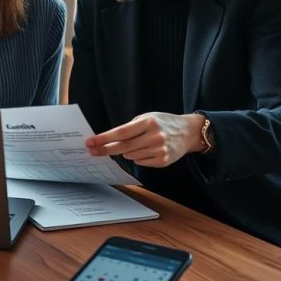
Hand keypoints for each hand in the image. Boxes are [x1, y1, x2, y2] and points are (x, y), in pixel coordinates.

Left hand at [85, 112, 206, 167]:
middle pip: (123, 147)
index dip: (104, 138)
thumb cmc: (164, 123)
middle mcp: (154, 136)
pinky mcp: (163, 161)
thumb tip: (110, 140)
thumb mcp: (148, 117)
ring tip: (138, 143)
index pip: (121, 132)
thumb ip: (130, 127)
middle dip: (105, 149)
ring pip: (131, 156)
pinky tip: (147, 150)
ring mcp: (159, 150)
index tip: (91, 142)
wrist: (188, 132)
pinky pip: (140, 162)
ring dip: (127, 151)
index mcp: (149, 122)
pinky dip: (138, 157)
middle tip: (92, 151)